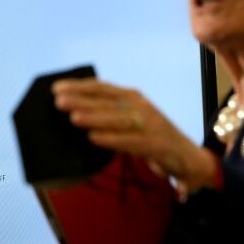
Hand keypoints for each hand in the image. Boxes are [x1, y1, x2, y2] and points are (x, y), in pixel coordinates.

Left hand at [52, 78, 218, 194]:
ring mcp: (150, 124)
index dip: (79, 86)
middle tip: (57, 101)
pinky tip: (94, 139)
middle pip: (107, 101)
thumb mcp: (131, 120)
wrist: (188, 157)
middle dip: (81, 100)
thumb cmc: (152, 137)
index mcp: (133, 97)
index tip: (56, 88)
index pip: (102, 88)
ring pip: (117, 119)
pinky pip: (130, 141)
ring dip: (94, 117)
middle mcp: (141, 106)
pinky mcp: (156, 144)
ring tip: (72, 117)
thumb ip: (110, 114)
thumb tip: (75, 112)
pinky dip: (111, 139)